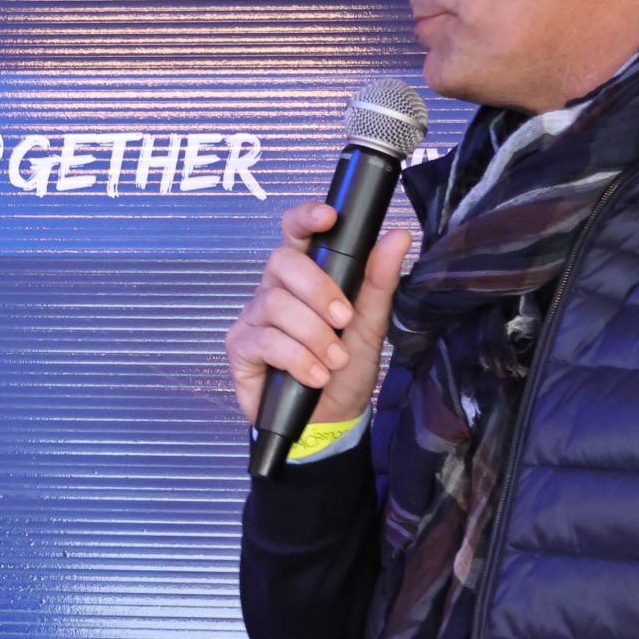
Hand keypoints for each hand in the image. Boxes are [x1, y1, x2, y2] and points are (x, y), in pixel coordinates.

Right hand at [224, 199, 413, 426]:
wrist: (330, 420)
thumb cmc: (345, 369)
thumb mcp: (371, 325)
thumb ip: (380, 281)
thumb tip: (397, 237)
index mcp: (304, 276)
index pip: (295, 232)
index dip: (306, 218)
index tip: (328, 218)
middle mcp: (274, 290)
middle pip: (282, 262)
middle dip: (318, 290)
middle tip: (344, 320)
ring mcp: (254, 318)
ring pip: (275, 305)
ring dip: (313, 335)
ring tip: (334, 361)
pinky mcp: (241, 348)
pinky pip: (266, 341)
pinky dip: (297, 359)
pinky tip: (314, 376)